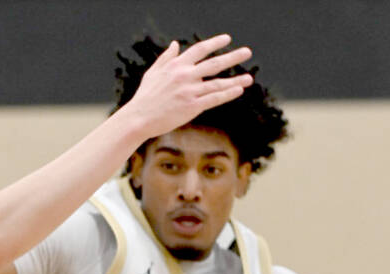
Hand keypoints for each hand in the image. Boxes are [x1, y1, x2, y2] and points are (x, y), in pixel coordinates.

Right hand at [124, 35, 253, 138]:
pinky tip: (239, 90)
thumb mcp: (154, 72)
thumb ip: (167, 57)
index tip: (227, 39)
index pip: (200, 49)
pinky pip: (214, 99)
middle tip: (247, 52)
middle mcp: (185, 75)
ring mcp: (190, 91)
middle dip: (233, 57)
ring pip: (218, 83)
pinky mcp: (192, 106)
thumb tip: (176, 44)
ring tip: (249, 77)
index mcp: (177, 65)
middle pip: (214, 63)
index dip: (215, 43)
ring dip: (235, 80)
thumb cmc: (146, 96)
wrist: (140, 117)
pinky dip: (227, 94)